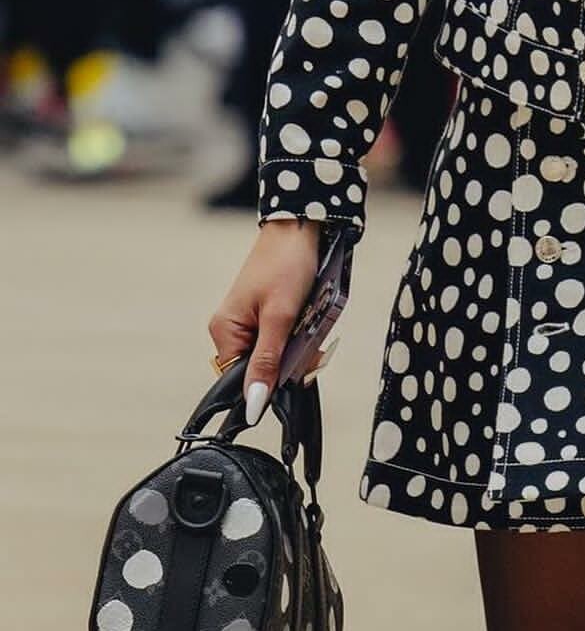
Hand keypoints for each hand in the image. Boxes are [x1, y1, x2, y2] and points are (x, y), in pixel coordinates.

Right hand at [208, 218, 320, 426]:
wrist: (301, 225)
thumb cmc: (287, 264)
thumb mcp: (280, 317)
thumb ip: (267, 362)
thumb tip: (252, 405)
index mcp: (225, 332)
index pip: (241, 380)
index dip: (271, 381)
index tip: (299, 370)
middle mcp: (232, 329)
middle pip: (262, 367)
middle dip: (291, 361)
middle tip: (314, 344)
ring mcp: (250, 320)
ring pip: (276, 352)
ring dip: (299, 345)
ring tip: (314, 322)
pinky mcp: (267, 311)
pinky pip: (283, 336)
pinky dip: (300, 332)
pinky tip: (312, 318)